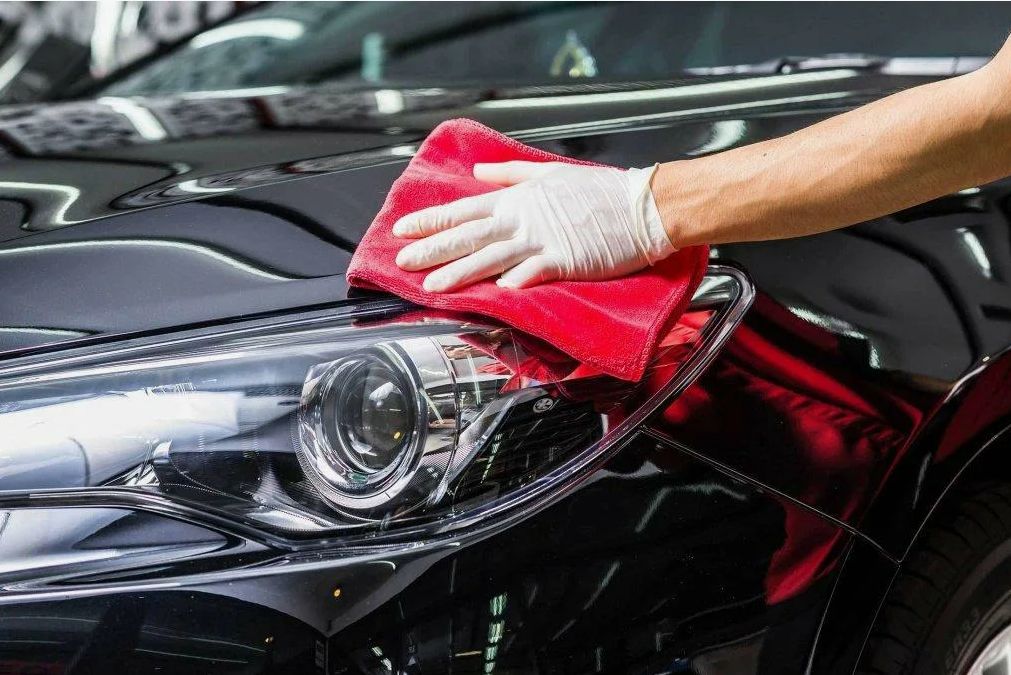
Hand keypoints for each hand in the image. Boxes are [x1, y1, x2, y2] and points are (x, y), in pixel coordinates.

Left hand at [392, 161, 675, 292]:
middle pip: (468, 235)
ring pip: (491, 257)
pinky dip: (515, 281)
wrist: (641, 206)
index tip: (403, 229)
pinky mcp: (564, 259)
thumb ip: (510, 175)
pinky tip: (495, 294)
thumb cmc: (601, 192)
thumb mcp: (550, 173)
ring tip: (432, 285)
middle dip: (431, 249)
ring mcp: (542, 239)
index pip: (464, 210)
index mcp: (518, 199)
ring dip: (459, 272)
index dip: (431, 220)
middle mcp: (523, 219)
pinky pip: (534, 271)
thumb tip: (479, 172)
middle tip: (401, 262)